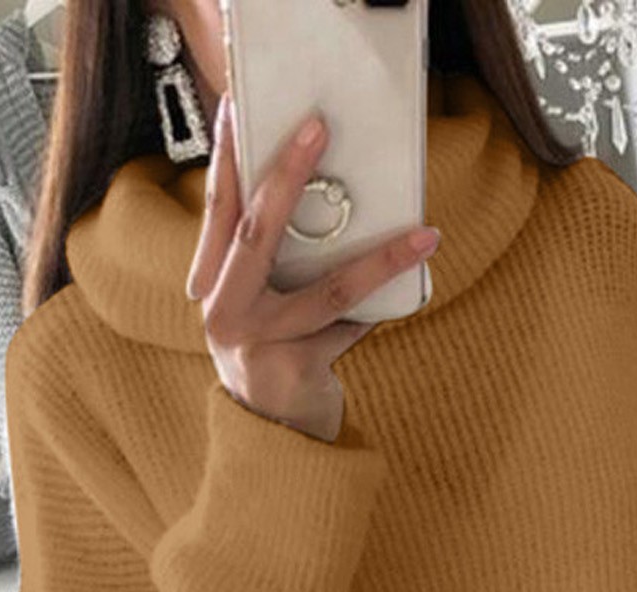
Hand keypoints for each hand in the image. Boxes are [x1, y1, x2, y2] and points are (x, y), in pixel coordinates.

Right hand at [185, 92, 441, 443]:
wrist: (273, 442)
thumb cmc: (275, 358)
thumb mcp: (260, 307)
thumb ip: (272, 263)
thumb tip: (326, 199)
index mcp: (211, 284)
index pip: (218, 207)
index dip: (226, 156)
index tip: (237, 104)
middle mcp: (223, 310)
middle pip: (257, 230)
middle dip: (288, 172)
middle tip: (319, 127)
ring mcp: (256, 343)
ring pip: (327, 288)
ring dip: (382, 259)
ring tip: (424, 233)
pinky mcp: (294, 370)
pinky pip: (352, 330)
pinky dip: (385, 310)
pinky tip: (417, 287)